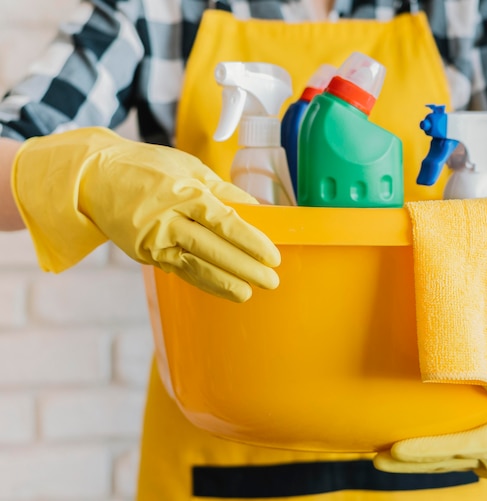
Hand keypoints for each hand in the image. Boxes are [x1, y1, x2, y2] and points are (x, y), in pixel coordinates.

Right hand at [11, 127, 279, 301]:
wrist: (95, 177)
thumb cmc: (148, 167)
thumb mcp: (190, 167)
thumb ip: (224, 190)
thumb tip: (257, 210)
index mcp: (184, 193)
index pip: (226, 222)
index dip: (251, 242)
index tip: (273, 257)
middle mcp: (168, 219)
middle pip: (213, 249)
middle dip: (245, 268)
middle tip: (271, 281)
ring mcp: (154, 240)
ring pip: (195, 266)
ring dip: (224, 283)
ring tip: (247, 293)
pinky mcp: (145, 254)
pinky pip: (179, 270)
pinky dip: (203, 281)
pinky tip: (222, 288)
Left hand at [373, 329, 486, 477]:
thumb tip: (479, 377)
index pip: (464, 446)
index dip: (429, 450)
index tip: (397, 448)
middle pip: (452, 461)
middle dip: (412, 462)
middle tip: (375, 459)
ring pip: (455, 462)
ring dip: (420, 462)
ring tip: (383, 457)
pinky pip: (462, 456)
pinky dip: (436, 456)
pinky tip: (411, 453)